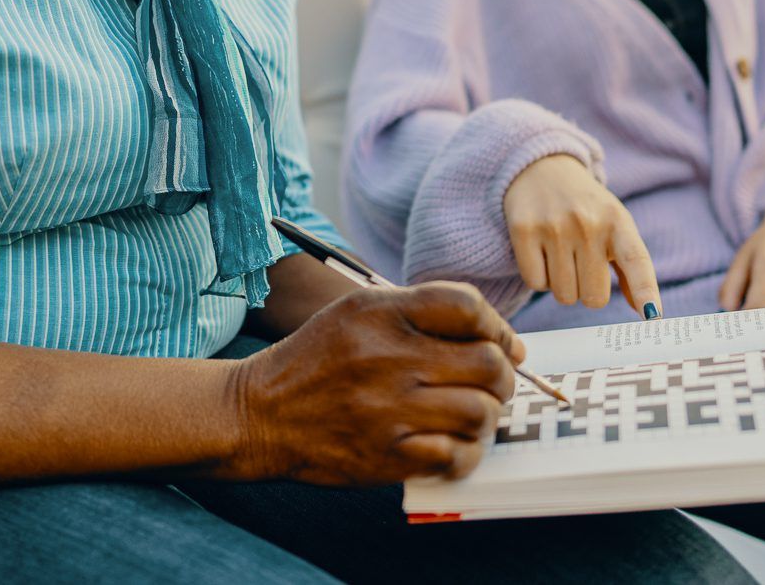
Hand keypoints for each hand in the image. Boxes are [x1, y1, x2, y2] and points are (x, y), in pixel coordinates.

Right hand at [228, 282, 524, 484]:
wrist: (260, 414)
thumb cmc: (318, 360)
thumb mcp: (356, 312)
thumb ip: (421, 312)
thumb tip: (501, 340)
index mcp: (379, 313)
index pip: (468, 308)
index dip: (498, 327)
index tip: (502, 344)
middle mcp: (386, 358)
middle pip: (487, 363)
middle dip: (504, 375)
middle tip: (494, 383)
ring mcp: (388, 410)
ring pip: (480, 412)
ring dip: (486, 416)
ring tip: (470, 415)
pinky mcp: (386, 455)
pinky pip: (456, 456)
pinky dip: (464, 453)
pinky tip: (450, 444)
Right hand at [503, 154, 660, 314]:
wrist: (541, 168)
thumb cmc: (585, 208)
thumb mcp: (615, 226)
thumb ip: (631, 267)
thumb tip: (647, 312)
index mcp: (618, 221)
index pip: (636, 261)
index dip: (645, 291)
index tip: (652, 316)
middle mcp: (588, 223)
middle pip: (594, 297)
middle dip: (588, 291)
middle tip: (581, 267)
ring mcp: (555, 226)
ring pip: (564, 294)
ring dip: (563, 286)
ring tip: (561, 257)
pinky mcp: (524, 230)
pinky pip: (536, 283)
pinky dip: (539, 278)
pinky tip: (541, 255)